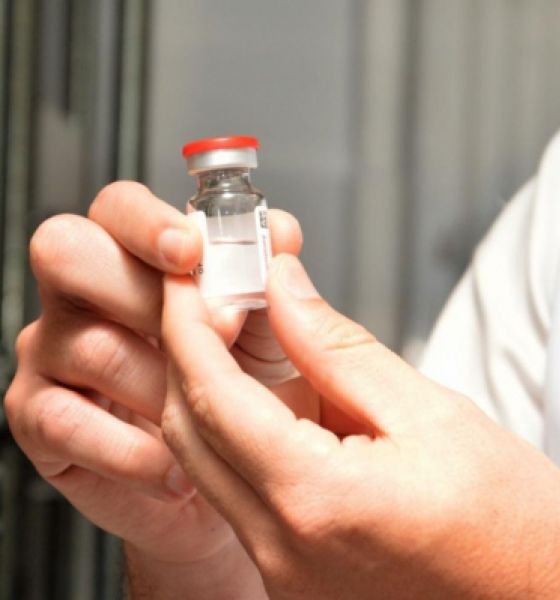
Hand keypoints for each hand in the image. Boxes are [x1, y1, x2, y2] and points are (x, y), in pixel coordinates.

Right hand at [5, 182, 302, 597]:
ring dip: (164, 386)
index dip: (148, 222)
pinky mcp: (39, 418)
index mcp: (137, 260)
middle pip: (69, 251)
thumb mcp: (270, 333)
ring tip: (209, 415)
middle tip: (213, 333)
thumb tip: (279, 230)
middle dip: (146, 292)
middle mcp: (85, 297)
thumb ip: (267, 279)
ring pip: (91, 344)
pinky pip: (69, 421)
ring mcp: (53, 354)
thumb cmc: (248, 394)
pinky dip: (137, 451)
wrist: (232, 479)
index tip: (192, 250)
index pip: (118, 209)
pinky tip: (177, 466)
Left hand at [161, 254, 559, 599]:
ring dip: (223, 395)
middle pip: (193, 433)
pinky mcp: (300, 582)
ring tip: (265, 339)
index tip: (191, 280)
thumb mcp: (430, 412)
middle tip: (221, 298)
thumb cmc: (516, 525)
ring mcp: (288, 576)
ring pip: (214, 466)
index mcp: (318, 501)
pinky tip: (293, 404)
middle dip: (194, 355)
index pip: (213, 396)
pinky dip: (252, 439)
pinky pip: (247, 498)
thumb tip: (285, 290)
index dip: (190, 326)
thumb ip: (340, 348)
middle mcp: (285, 552)